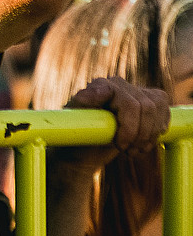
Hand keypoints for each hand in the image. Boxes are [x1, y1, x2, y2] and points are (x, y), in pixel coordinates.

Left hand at [55, 75, 170, 171]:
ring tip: (134, 151)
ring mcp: (135, 91)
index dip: (128, 126)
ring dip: (148, 135)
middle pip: (145, 108)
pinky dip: (157, 131)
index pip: (127, 102)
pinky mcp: (150, 101)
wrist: (86, 145)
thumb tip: (87, 95)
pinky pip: (164, 112)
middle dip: (138, 134)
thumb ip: (79, 108)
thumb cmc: (76, 135)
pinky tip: (145, 143)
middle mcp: (119, 84)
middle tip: (125, 151)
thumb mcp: (71, 124)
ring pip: (157, 109)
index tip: (119, 145)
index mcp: (100, 86)